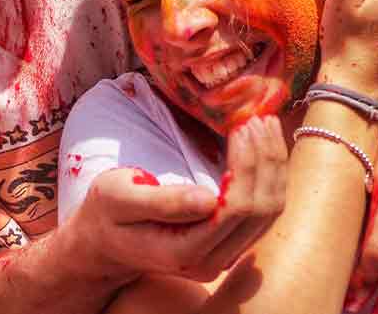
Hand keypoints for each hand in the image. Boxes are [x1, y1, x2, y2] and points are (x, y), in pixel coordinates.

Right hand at [66, 117, 286, 285]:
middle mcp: (212, 261)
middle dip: (265, 158)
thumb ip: (164, 202)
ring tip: (267, 123)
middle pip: (260, 210)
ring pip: (269, 211)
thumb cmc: (108, 214)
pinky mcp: (230, 243)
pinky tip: (266, 144)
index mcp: (185, 251)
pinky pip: (264, 211)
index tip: (242, 124)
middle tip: (258, 117)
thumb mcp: (121, 199)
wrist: (104, 241)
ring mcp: (224, 255)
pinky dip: (270, 175)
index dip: (247, 164)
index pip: (236, 208)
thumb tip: (207, 199)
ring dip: (273, 164)